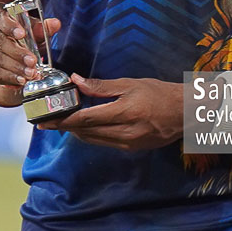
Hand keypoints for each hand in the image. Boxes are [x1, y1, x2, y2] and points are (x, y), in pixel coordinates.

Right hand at [0, 1, 60, 87]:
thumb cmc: (16, 32)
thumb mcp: (29, 27)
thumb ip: (41, 26)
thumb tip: (55, 24)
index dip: (9, 25)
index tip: (22, 34)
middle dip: (16, 52)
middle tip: (32, 61)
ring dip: (14, 67)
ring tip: (30, 73)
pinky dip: (7, 77)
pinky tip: (20, 80)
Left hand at [38, 75, 183, 150]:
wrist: (185, 113)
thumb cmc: (159, 93)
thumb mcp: (130, 83)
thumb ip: (101, 86)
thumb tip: (77, 81)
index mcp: (124, 113)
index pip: (84, 119)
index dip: (62, 120)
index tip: (45, 120)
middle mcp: (124, 133)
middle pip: (85, 132)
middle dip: (65, 126)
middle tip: (50, 118)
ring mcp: (128, 144)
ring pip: (92, 140)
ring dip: (77, 131)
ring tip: (65, 121)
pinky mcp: (131, 149)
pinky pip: (104, 143)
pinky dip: (92, 134)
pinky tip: (87, 125)